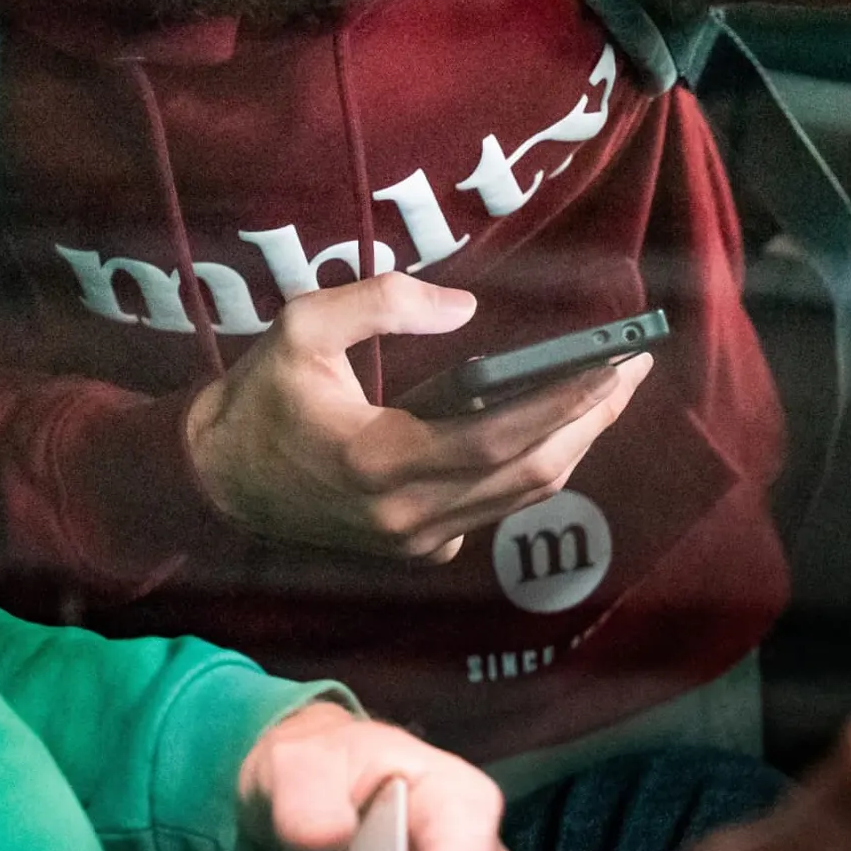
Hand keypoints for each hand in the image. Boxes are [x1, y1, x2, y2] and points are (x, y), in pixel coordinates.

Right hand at [183, 272, 652, 562]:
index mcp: (381, 462)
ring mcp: (417, 541)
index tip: (612, 366)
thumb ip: (381, 303)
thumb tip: (465, 309)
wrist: (217, 481)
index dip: (562, 404)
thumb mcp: (302, 327)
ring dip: (574, 442)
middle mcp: (409, 516)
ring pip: (521, 497)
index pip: (497, 440)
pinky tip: (560, 422)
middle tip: (633, 367)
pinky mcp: (419, 547)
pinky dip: (536, 465)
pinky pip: (496, 507)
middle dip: (590, 420)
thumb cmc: (260, 399)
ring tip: (611, 388)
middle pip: (529, 475)